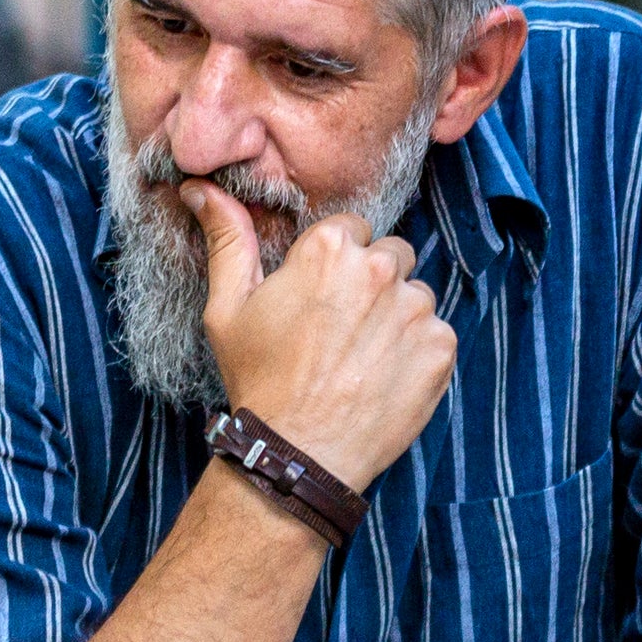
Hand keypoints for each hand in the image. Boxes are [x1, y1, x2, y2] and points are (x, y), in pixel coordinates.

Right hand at [180, 181, 456, 490]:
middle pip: (390, 257)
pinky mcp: (440, 348)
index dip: (335, 264)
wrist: (298, 454)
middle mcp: (380, 268)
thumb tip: (201, 188)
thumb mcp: (229, 308)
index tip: (319, 299)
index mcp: (330, 248)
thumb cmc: (259, 381)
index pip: (352, 229)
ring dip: (396, 319)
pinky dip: (416, 354)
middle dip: (371, 285)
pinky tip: (382, 379)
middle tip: (341, 332)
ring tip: (362, 360)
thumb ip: (228, 240)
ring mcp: (415, 308)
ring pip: (415, 296)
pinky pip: (436, 335)